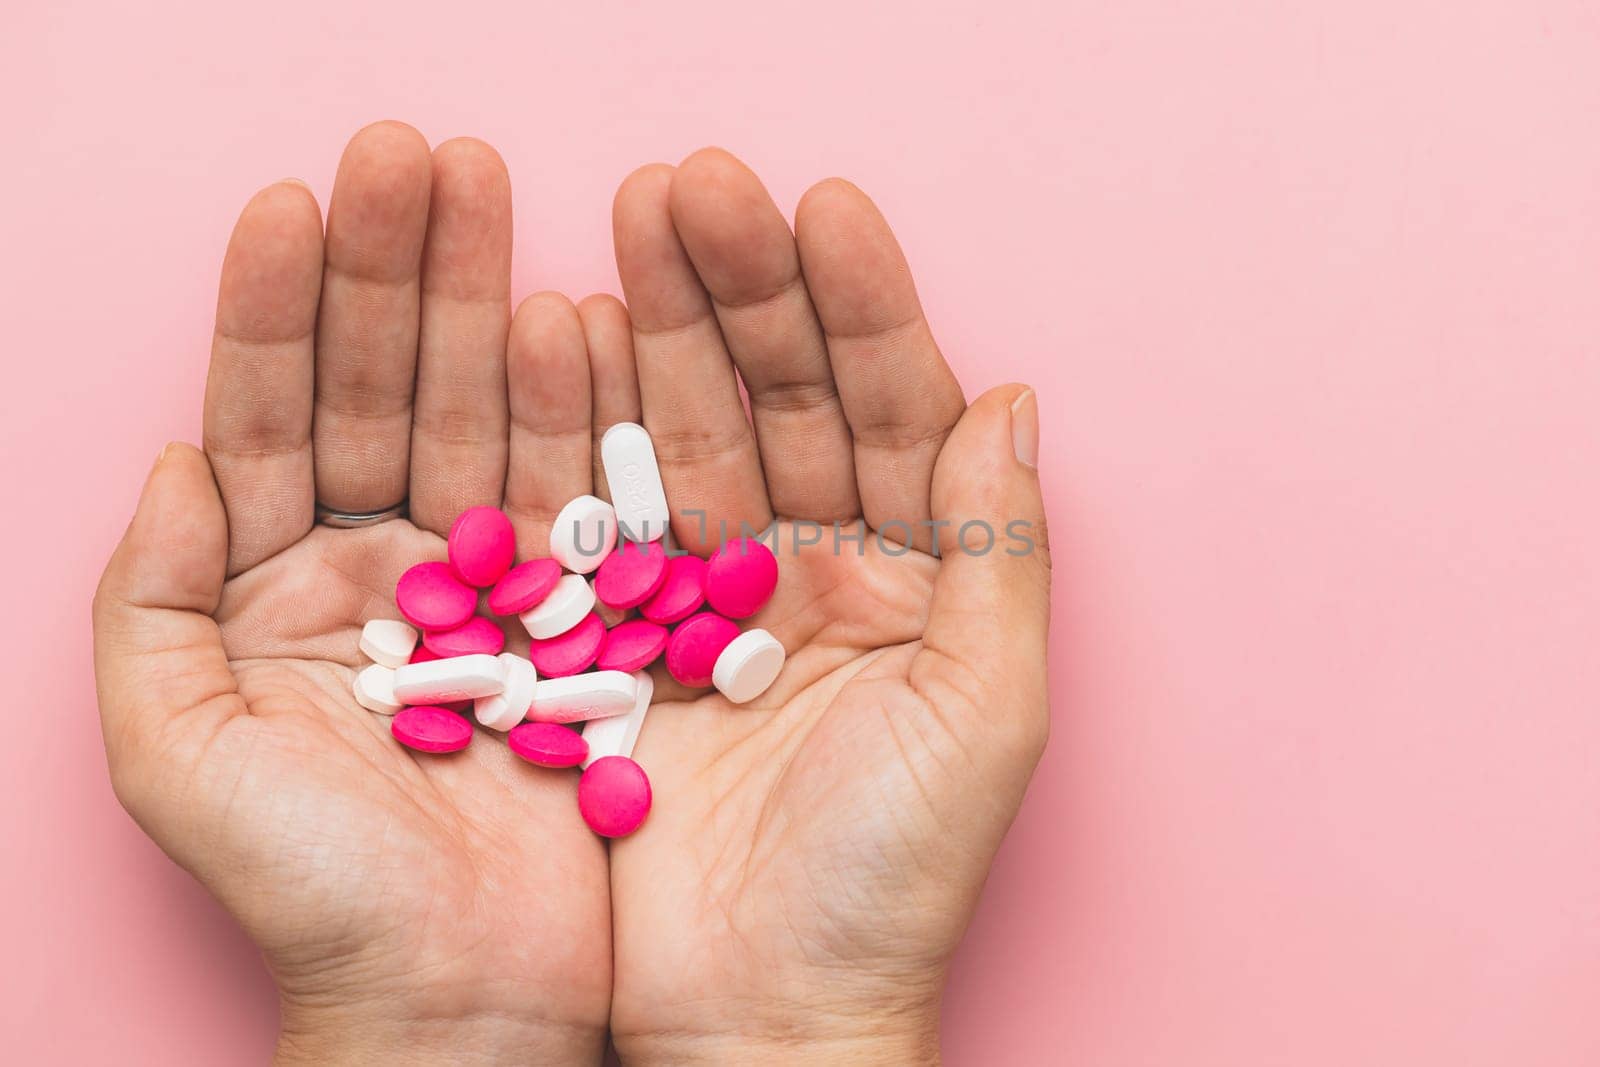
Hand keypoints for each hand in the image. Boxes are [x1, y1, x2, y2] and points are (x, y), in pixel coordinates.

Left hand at [92, 123, 621, 1064]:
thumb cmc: (315, 896)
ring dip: (485, 309)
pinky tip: (579, 318)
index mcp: (276, 592)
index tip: (299, 202)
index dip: (277, 310)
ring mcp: (493, 585)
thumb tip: (173, 459)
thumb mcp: (179, 756)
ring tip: (494, 198)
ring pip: (481, 420)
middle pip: (378, 390)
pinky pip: (579, 496)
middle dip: (394, 271)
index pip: (267, 417)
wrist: (463, 1001)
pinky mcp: (583, 618)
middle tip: (417, 156)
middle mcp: (386, 572)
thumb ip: (145, 604)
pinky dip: (579, 411)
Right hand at [602, 151, 1050, 1062]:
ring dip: (661, 331)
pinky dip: (584, 431)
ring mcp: (712, 597)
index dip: (863, 306)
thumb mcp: (984, 717)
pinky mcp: (622, 639)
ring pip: (692, 435)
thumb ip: (1003, 557)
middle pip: (786, 399)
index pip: (899, 409)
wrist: (760, 1014)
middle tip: (693, 185)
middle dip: (745, 291)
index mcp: (919, 577)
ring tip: (627, 229)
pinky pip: (605, 514)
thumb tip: (1014, 400)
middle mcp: (817, 568)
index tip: (822, 205)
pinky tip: (566, 341)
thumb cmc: (891, 884)